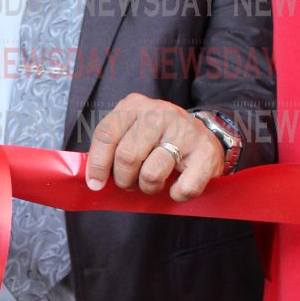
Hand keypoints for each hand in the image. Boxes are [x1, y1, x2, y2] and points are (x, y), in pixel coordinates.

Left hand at [85, 93, 224, 200]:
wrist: (205, 134)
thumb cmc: (158, 138)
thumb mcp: (132, 131)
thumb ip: (111, 147)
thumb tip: (92, 179)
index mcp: (134, 105)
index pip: (106, 134)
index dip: (97, 164)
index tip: (95, 184)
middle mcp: (159, 113)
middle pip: (126, 156)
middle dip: (124, 179)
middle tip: (129, 183)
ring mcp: (185, 130)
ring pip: (151, 173)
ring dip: (148, 188)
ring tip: (152, 183)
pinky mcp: (206, 152)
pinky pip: (184, 187)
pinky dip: (176, 194)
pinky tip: (176, 186)